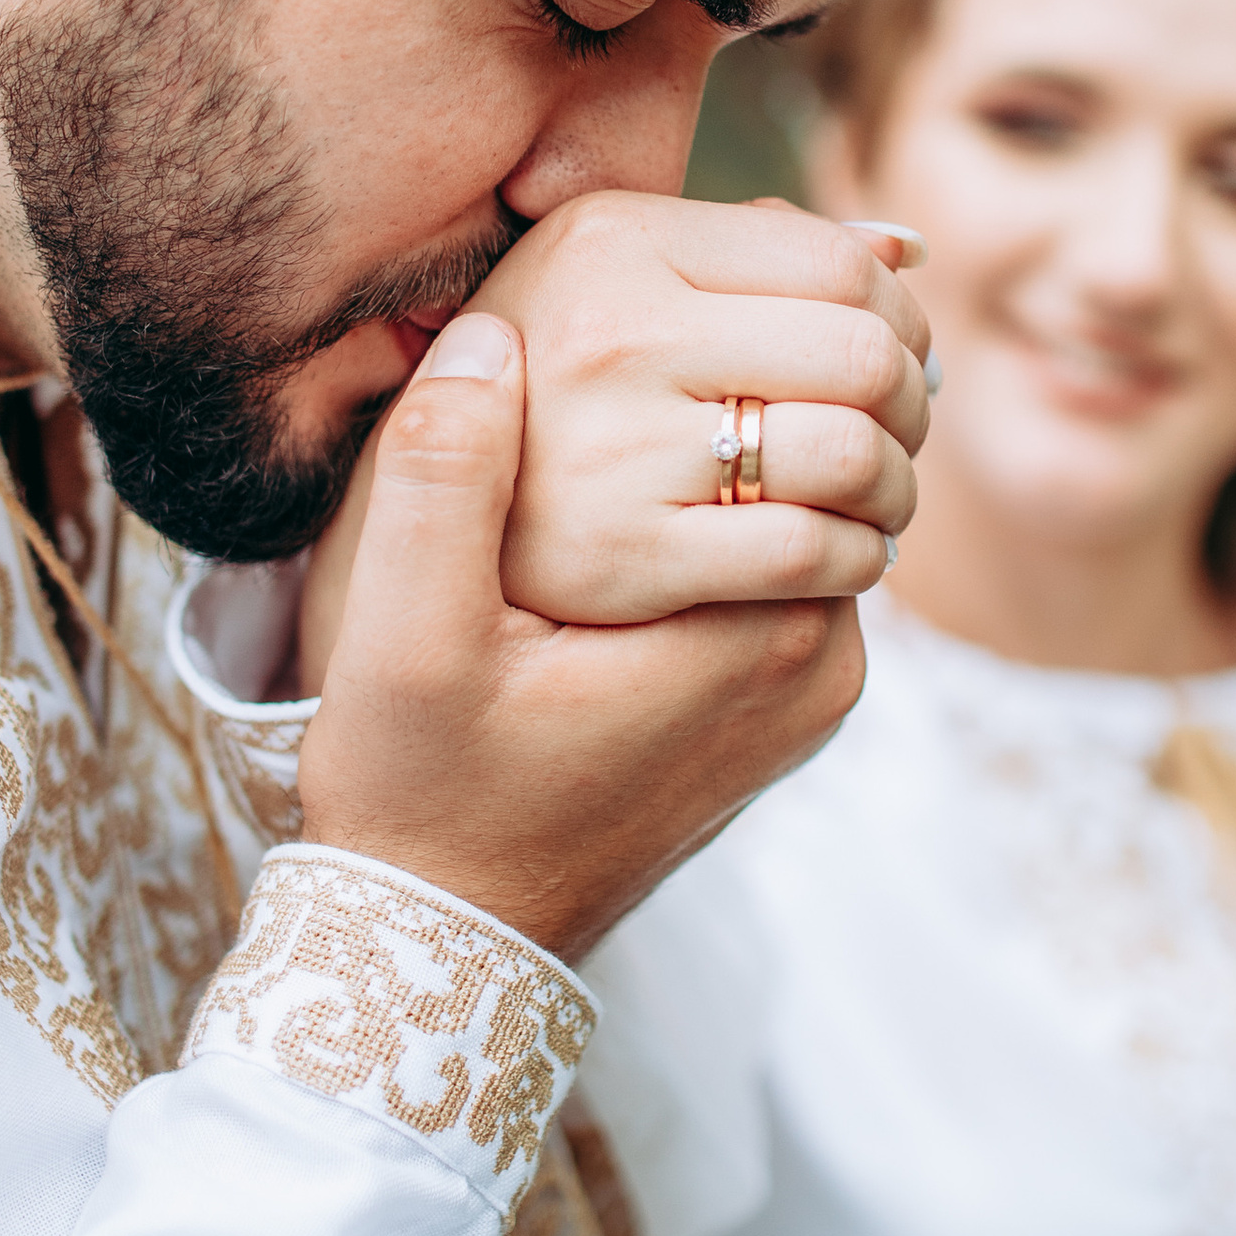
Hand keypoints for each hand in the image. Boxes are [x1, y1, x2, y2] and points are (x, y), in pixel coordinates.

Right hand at [297, 308, 866, 958]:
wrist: (454, 934)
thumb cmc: (423, 791)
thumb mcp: (402, 636)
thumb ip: (442, 477)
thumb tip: (490, 335)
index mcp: (751, 625)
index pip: (819, 420)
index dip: (756, 338)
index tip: (676, 301)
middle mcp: (817, 662)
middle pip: (833, 460)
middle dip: (764, 388)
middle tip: (676, 319)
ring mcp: (813, 696)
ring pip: (816, 512)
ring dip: (751, 455)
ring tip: (659, 395)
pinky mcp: (792, 718)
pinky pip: (794, 576)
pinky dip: (741, 526)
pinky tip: (648, 497)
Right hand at [467, 191, 929, 626]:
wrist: (412, 577)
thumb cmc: (536, 416)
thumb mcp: (603, 296)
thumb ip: (735, 259)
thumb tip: (903, 247)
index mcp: (611, 243)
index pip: (837, 263)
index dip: (897, 314)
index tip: (895, 356)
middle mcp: (608, 334)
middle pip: (861, 356)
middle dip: (910, 399)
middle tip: (897, 430)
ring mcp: (613, 452)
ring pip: (850, 456)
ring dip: (893, 487)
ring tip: (877, 497)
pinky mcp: (621, 561)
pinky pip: (808, 553)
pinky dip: (854, 558)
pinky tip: (844, 558)